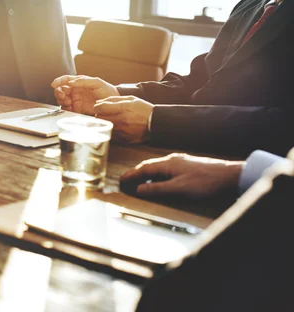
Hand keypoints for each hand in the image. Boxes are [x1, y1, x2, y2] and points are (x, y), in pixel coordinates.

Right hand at [50, 75, 118, 114]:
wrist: (113, 104)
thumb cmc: (107, 90)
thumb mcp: (97, 82)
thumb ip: (83, 81)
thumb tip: (71, 82)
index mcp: (79, 82)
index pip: (65, 80)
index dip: (58, 81)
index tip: (54, 84)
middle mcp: (75, 91)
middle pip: (61, 90)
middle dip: (59, 93)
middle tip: (63, 96)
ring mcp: (75, 100)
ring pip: (62, 100)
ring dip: (62, 101)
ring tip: (68, 103)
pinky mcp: (77, 110)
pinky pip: (67, 109)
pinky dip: (65, 109)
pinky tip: (70, 108)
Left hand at [91, 96, 151, 143]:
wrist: (156, 122)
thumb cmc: (143, 108)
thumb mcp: (130, 99)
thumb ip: (114, 99)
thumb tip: (99, 102)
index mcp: (123, 108)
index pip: (101, 108)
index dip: (97, 107)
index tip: (99, 107)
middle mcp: (122, 120)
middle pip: (100, 118)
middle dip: (99, 114)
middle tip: (104, 113)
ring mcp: (122, 130)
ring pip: (105, 126)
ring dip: (105, 122)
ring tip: (112, 119)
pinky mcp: (124, 139)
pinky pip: (111, 134)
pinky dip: (111, 130)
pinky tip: (117, 126)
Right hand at [120, 153, 244, 198]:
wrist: (228, 175)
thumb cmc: (205, 182)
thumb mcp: (179, 188)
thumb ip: (157, 189)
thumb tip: (139, 190)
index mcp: (167, 163)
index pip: (143, 168)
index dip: (131, 175)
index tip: (120, 180)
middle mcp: (172, 159)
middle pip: (148, 165)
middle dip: (136, 172)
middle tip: (126, 180)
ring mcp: (180, 161)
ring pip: (158, 166)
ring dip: (146, 173)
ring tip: (139, 180)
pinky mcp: (187, 165)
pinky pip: (166, 168)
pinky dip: (157, 173)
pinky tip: (160, 180)